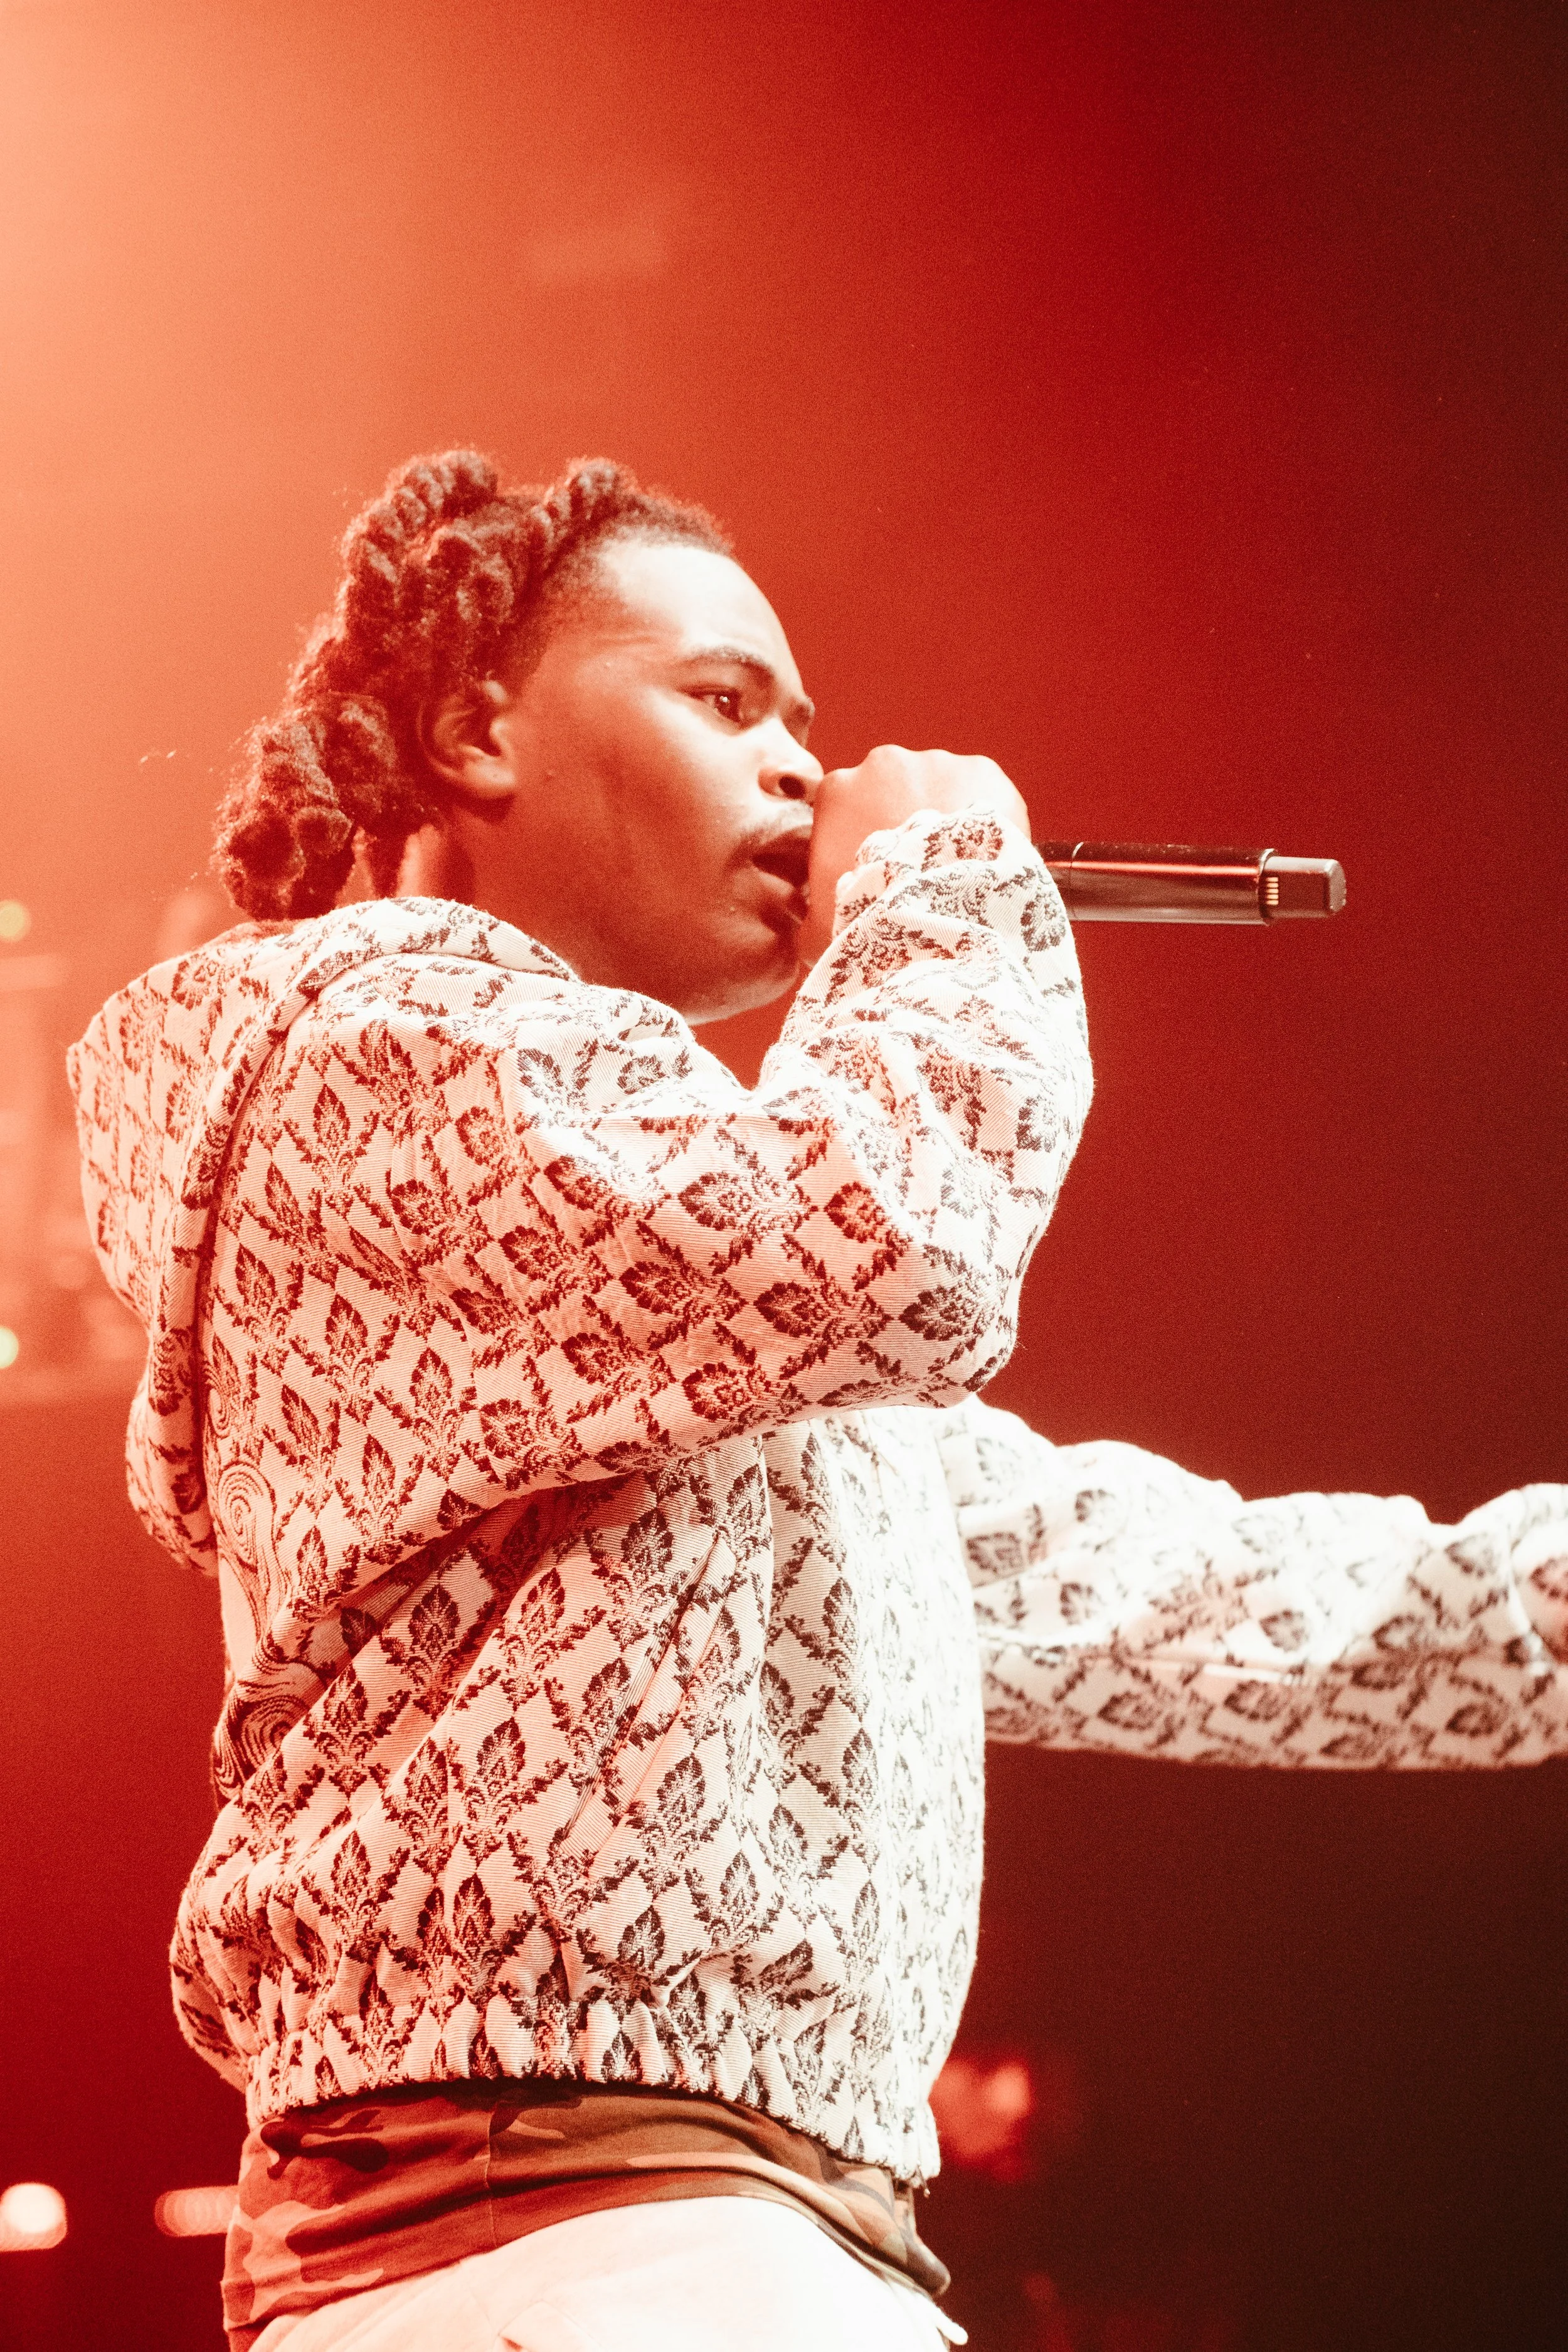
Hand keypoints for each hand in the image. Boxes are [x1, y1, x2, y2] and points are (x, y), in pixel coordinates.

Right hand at [799, 746, 1029, 964]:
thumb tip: (802, 932)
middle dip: (906, 821)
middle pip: (896, 789)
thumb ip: (811, 912)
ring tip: (955, 867)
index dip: (867, 840)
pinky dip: (985, 818)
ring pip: (940, 786)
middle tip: (921, 870)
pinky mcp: (980, 769)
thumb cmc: (872, 922)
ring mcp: (934, 761)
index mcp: (836, 790)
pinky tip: (984, 854)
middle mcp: (883, 763)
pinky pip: (983, 792)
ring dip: (946, 819)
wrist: (938, 919)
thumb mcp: (822, 923)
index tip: (883, 869)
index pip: (849, 807)